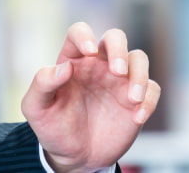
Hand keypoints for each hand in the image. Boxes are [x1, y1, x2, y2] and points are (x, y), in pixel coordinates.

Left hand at [21, 22, 160, 172]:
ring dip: (140, 74)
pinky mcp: (137, 98)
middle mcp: (99, 64)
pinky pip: (152, 89)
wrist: (75, 157)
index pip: (79, 32)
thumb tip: (65, 67)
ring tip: (132, 99)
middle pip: (116, 37)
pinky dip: (149, 100)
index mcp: (74, 59)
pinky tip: (137, 118)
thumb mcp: (37, 109)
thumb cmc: (54, 128)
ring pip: (139, 59)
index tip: (89, 51)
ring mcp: (120, 80)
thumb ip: (43, 84)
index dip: (85, 36)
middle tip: (117, 71)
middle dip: (119, 49)